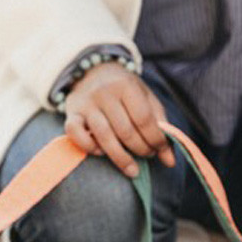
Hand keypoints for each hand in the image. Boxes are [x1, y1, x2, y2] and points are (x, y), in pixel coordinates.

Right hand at [63, 62, 175, 177]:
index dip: (155, 139)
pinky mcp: (71, 114)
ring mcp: (86, 104)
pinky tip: (101, 153)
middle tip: (147, 155)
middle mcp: (104, 94)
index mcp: (126, 86)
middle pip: (125, 130)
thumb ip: (160, 126)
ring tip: (132, 168)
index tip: (160, 150)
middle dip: (140, 149)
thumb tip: (170, 161)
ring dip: (120, 157)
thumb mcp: (145, 98)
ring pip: (103, 136)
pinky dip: (89, 147)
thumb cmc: (124, 90)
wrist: (92, 72)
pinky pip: (75, 134)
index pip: (144, 119)